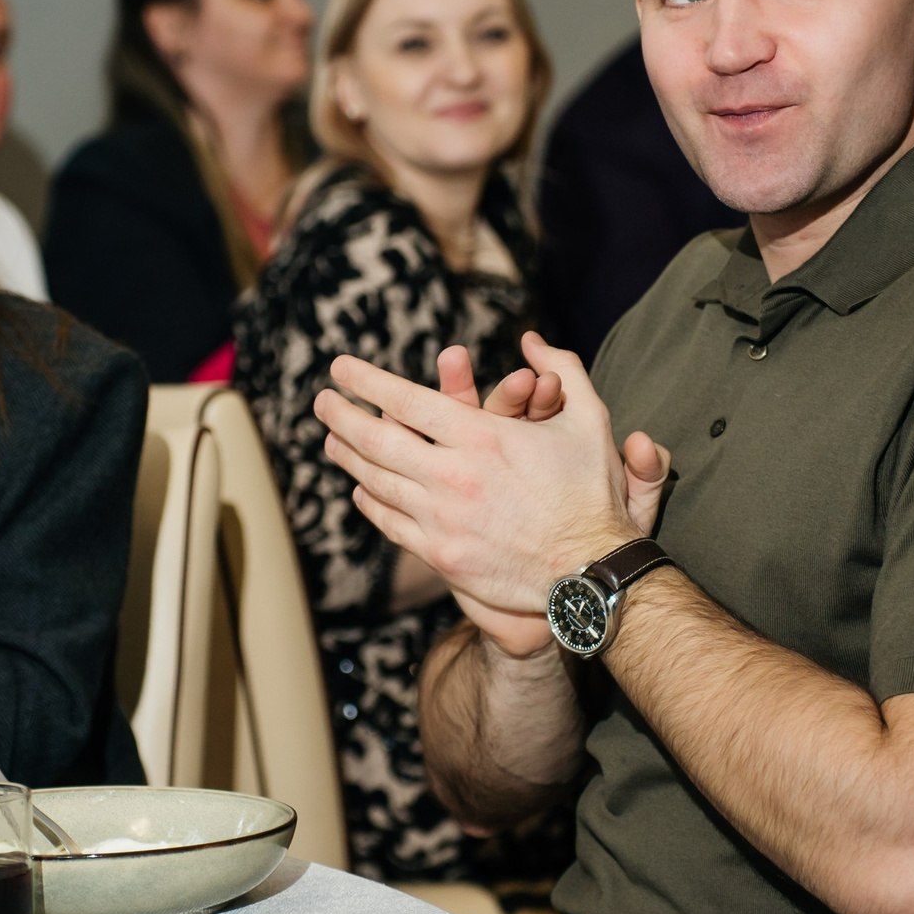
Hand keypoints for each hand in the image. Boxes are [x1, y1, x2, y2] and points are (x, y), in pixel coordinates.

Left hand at [317, 333, 659, 655]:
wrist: (591, 573)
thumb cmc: (591, 494)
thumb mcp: (589, 421)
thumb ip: (562, 370)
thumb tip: (532, 340)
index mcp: (483, 437)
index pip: (406, 400)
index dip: (365, 381)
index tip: (340, 368)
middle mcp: (454, 476)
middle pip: (376, 439)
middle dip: (340, 415)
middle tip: (322, 401)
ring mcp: (442, 518)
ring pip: (376, 481)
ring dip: (347, 457)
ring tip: (330, 439)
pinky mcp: (441, 554)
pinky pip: (390, 522)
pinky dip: (369, 501)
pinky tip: (360, 489)